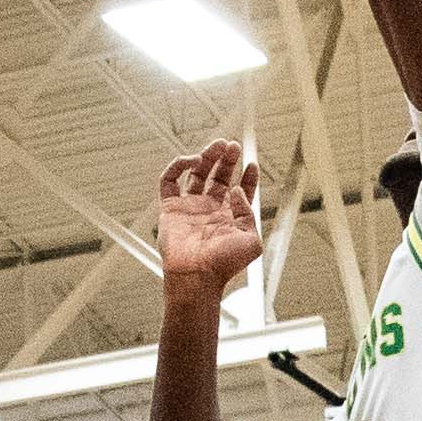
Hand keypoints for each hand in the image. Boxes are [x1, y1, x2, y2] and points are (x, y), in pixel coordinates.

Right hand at [152, 138, 264, 300]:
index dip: (247, 177)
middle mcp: (209, 210)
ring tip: (217, 145)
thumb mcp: (251, 239)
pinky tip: (192, 160)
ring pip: (196, 174)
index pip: (240, 191)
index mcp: (229, 218)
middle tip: (232, 145)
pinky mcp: (170, 208)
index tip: (251, 163)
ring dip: (207, 157)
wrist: (196, 275)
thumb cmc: (224, 265)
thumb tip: (237, 190)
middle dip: (226, 160)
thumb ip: (248, 212)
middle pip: (218, 177)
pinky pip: (169, 181)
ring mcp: (189, 208)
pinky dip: (178, 166)